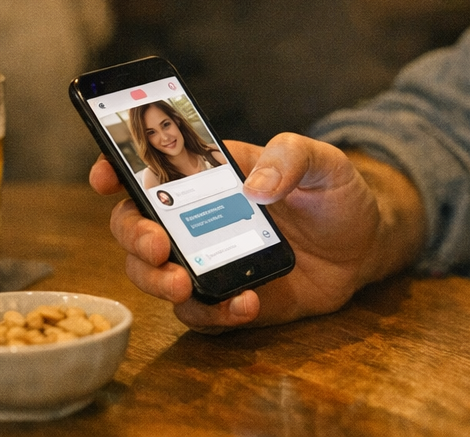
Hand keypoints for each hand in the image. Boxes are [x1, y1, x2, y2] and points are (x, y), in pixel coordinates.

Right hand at [88, 134, 423, 332]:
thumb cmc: (337, 193)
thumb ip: (291, 157)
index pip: (150, 167)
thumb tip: (254, 187)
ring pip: (155, 274)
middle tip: (157, 246)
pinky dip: (212, 312)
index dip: (116, 168)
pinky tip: (243, 303)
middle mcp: (198, 217)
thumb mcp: (324, 161)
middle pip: (136, 226)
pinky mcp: (229, 297)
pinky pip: (200, 313)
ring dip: (157, 281)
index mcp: (211, 173)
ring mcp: (209, 260)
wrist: (365, 246)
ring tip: (183, 284)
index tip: (103, 177)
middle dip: (133, 237)